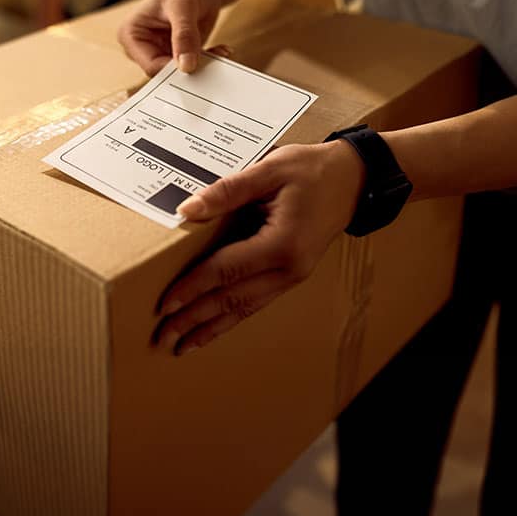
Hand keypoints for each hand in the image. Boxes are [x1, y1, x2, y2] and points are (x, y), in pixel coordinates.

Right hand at [117, 0, 223, 74]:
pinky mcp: (177, 53)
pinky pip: (192, 67)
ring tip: (220, 52)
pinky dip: (208, 60)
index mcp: (131, 34)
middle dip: (189, 69)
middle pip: (164, 73)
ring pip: (181, 73)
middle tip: (212, 60)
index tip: (196, 65)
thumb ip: (184, 36)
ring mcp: (160, 51)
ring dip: (202, 65)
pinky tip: (220, 50)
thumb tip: (186, 66)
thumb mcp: (183, 6)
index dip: (173, 70)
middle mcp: (142, 46)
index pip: (150, 66)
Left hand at [153, 140, 365, 354]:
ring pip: (245, 308)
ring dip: (212, 328)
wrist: (353, 179)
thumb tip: (187, 209)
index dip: (193, 287)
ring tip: (183, 346)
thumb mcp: (268, 170)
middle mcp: (289, 269)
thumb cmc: (312, 170)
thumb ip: (227, 191)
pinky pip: (256, 301)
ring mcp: (293, 276)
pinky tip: (214, 327)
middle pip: (233, 300)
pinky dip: (232, 317)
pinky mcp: (292, 275)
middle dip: (195, 320)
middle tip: (163, 338)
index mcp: (282, 244)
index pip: (226, 271)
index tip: (165, 304)